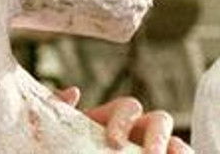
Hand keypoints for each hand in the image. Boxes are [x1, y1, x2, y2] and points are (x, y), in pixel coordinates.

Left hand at [56, 87, 191, 153]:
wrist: (69, 152)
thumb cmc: (66, 145)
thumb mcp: (61, 131)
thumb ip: (62, 112)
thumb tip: (72, 92)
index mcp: (114, 119)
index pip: (128, 107)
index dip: (124, 121)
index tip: (113, 142)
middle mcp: (139, 131)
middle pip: (160, 120)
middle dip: (157, 136)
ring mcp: (152, 147)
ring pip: (177, 143)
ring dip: (178, 150)